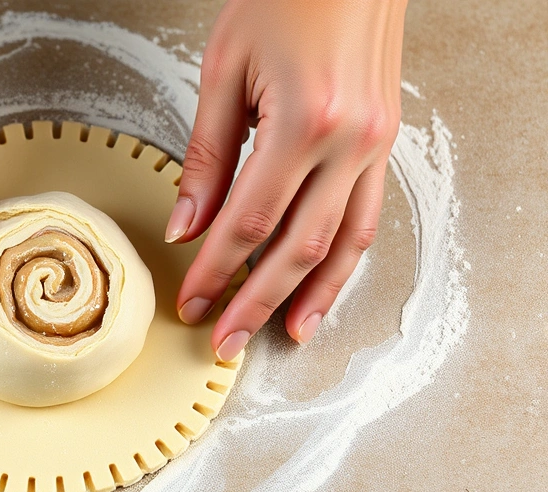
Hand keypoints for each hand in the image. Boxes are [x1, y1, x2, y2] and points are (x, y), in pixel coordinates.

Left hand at [168, 0, 406, 359]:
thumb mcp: (225, 70)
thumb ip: (205, 157)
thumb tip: (187, 227)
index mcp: (305, 121)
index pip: (249, 221)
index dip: (215, 269)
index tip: (191, 300)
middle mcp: (351, 141)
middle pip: (297, 247)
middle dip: (255, 301)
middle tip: (224, 341)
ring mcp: (376, 144)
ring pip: (342, 244)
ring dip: (309, 297)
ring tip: (280, 336)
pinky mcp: (384, 142)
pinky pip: (366, 217)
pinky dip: (343, 261)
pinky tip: (321, 288)